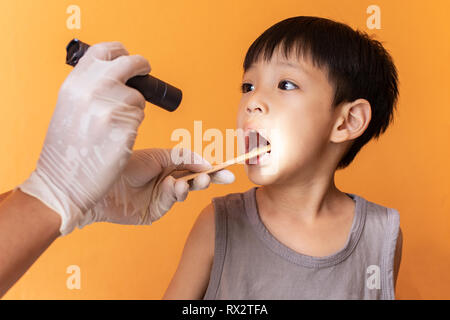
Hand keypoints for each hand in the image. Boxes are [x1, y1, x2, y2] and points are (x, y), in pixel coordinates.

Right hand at [18, 41, 150, 234]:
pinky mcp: (125, 127)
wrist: (62, 181)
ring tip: (113, 128)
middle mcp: (93, 90)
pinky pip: (139, 118)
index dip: (120, 51)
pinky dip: (133, 127)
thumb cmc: (66, 149)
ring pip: (138, 98)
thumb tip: (117, 77)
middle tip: (146, 71)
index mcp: (76, 83)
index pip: (104, 52)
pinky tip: (116, 139)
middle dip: (142, 66)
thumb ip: (90, 87)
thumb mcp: (70, 107)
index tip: (128, 57)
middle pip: (130, 63)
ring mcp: (110, 108)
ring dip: (133, 110)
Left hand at [80, 148, 234, 225]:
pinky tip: (172, 186)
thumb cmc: (126, 165)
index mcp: (169, 164)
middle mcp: (167, 180)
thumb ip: (184, 158)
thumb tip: (206, 162)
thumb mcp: (158, 155)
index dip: (211, 168)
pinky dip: (175, 194)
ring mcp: (162, 196)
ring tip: (194, 180)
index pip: (195, 165)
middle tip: (224, 177)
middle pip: (195, 180)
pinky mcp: (156, 211)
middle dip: (210, 178)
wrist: (101, 185)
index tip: (226, 169)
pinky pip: (172, 202)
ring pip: (186, 191)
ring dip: (192, 185)